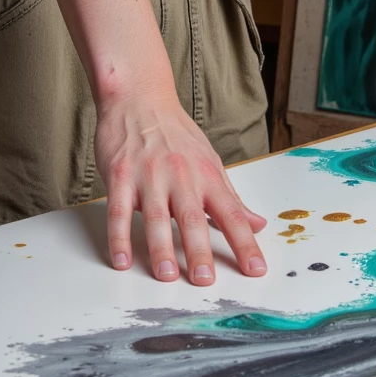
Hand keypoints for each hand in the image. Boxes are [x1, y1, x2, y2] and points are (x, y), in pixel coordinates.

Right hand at [94, 87, 266, 284]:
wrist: (139, 97)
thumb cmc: (176, 132)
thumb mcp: (210, 161)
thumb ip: (231, 197)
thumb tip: (258, 224)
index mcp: (207, 175)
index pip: (232, 213)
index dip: (245, 243)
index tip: (256, 270)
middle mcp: (181, 176)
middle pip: (193, 218)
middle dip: (200, 251)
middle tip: (204, 280)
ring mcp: (149, 176)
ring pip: (156, 217)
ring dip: (161, 248)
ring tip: (166, 275)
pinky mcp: (120, 176)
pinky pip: (118, 211)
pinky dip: (119, 237)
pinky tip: (121, 260)